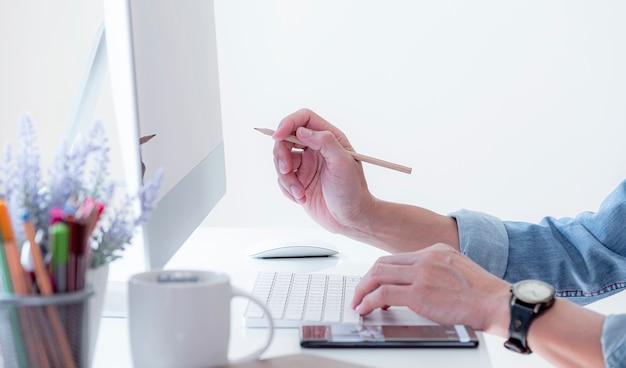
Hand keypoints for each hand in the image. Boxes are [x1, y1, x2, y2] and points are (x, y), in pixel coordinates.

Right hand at [272, 108, 374, 233]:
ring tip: (300, 193)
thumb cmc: (352, 191)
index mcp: (328, 138)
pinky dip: (287, 189)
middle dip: (281, 154)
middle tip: (286, 170)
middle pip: (285, 139)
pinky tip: (301, 198)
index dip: (288, 123)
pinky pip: (281, 179)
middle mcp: (315, 148)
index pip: (303, 119)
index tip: (277, 136)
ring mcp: (306, 165)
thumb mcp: (342, 163)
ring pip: (281, 161)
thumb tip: (302, 131)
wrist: (351, 220)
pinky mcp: (298, 181)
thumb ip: (324, 142)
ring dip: (286, 178)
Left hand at [351, 243, 510, 335]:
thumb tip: (420, 285)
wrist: (499, 303)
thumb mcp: (459, 270)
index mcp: (436, 251)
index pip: (398, 258)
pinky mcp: (420, 292)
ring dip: (363, 290)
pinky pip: (383, 293)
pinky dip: (369, 301)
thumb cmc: (484, 295)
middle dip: (366, 280)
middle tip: (360, 293)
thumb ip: (438, 271)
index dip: (381, 272)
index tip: (374, 283)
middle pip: (383, 264)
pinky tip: (366, 309)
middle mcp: (427, 257)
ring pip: (378, 275)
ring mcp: (422, 273)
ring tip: (358, 303)